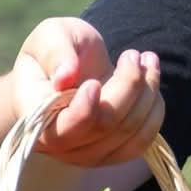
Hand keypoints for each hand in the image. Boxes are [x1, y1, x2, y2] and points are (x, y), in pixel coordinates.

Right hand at [11, 17, 165, 167]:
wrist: (66, 70)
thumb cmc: (55, 51)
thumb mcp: (50, 36)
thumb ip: (55, 53)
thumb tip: (65, 77)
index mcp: (35, 115)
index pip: (64, 129)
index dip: (86, 110)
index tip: (95, 81)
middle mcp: (58, 143)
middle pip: (106, 125)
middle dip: (129, 85)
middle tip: (133, 54)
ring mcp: (86, 155)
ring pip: (129, 132)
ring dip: (148, 93)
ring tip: (146, 60)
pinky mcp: (110, 154)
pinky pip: (141, 142)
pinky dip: (155, 110)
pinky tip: (152, 84)